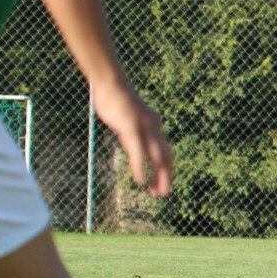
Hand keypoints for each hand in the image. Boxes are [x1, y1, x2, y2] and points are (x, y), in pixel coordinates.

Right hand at [91, 79, 172, 196]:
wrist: (110, 82)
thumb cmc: (116, 101)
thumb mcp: (128, 121)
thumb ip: (133, 136)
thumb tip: (134, 150)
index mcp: (155, 125)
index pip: (165, 151)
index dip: (165, 169)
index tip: (162, 183)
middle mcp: (155, 127)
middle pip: (166, 157)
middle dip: (166, 177)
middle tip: (163, 195)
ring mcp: (145, 128)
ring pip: (157, 158)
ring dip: (159, 178)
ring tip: (157, 194)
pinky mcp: (132, 128)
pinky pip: (139, 153)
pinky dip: (141, 168)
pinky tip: (141, 181)